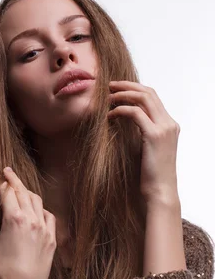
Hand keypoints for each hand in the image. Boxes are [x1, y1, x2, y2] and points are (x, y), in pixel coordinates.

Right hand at [0, 168, 56, 278]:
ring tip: (19, 187)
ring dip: (26, 191)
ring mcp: (44, 229)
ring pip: (37, 201)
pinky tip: (34, 208)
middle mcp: (32, 220)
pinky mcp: (52, 239)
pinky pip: (48, 216)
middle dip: (13, 179)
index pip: (7, 192)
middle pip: (23, 191)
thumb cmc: (0, 272)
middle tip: (6, 170)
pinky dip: (40, 208)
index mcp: (14, 219)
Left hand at [108, 80, 180, 204]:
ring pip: (143, 98)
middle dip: (128, 86)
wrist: (160, 191)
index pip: (153, 97)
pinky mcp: (154, 136)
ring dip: (123, 94)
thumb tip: (124, 126)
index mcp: (170, 125)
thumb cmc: (151, 176)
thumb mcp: (147, 150)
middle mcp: (170, 123)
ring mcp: (164, 128)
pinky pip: (135, 113)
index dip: (135, 89)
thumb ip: (142, 135)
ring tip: (108, 97)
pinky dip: (121, 110)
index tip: (118, 89)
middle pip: (149, 92)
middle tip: (110, 86)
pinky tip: (110, 115)